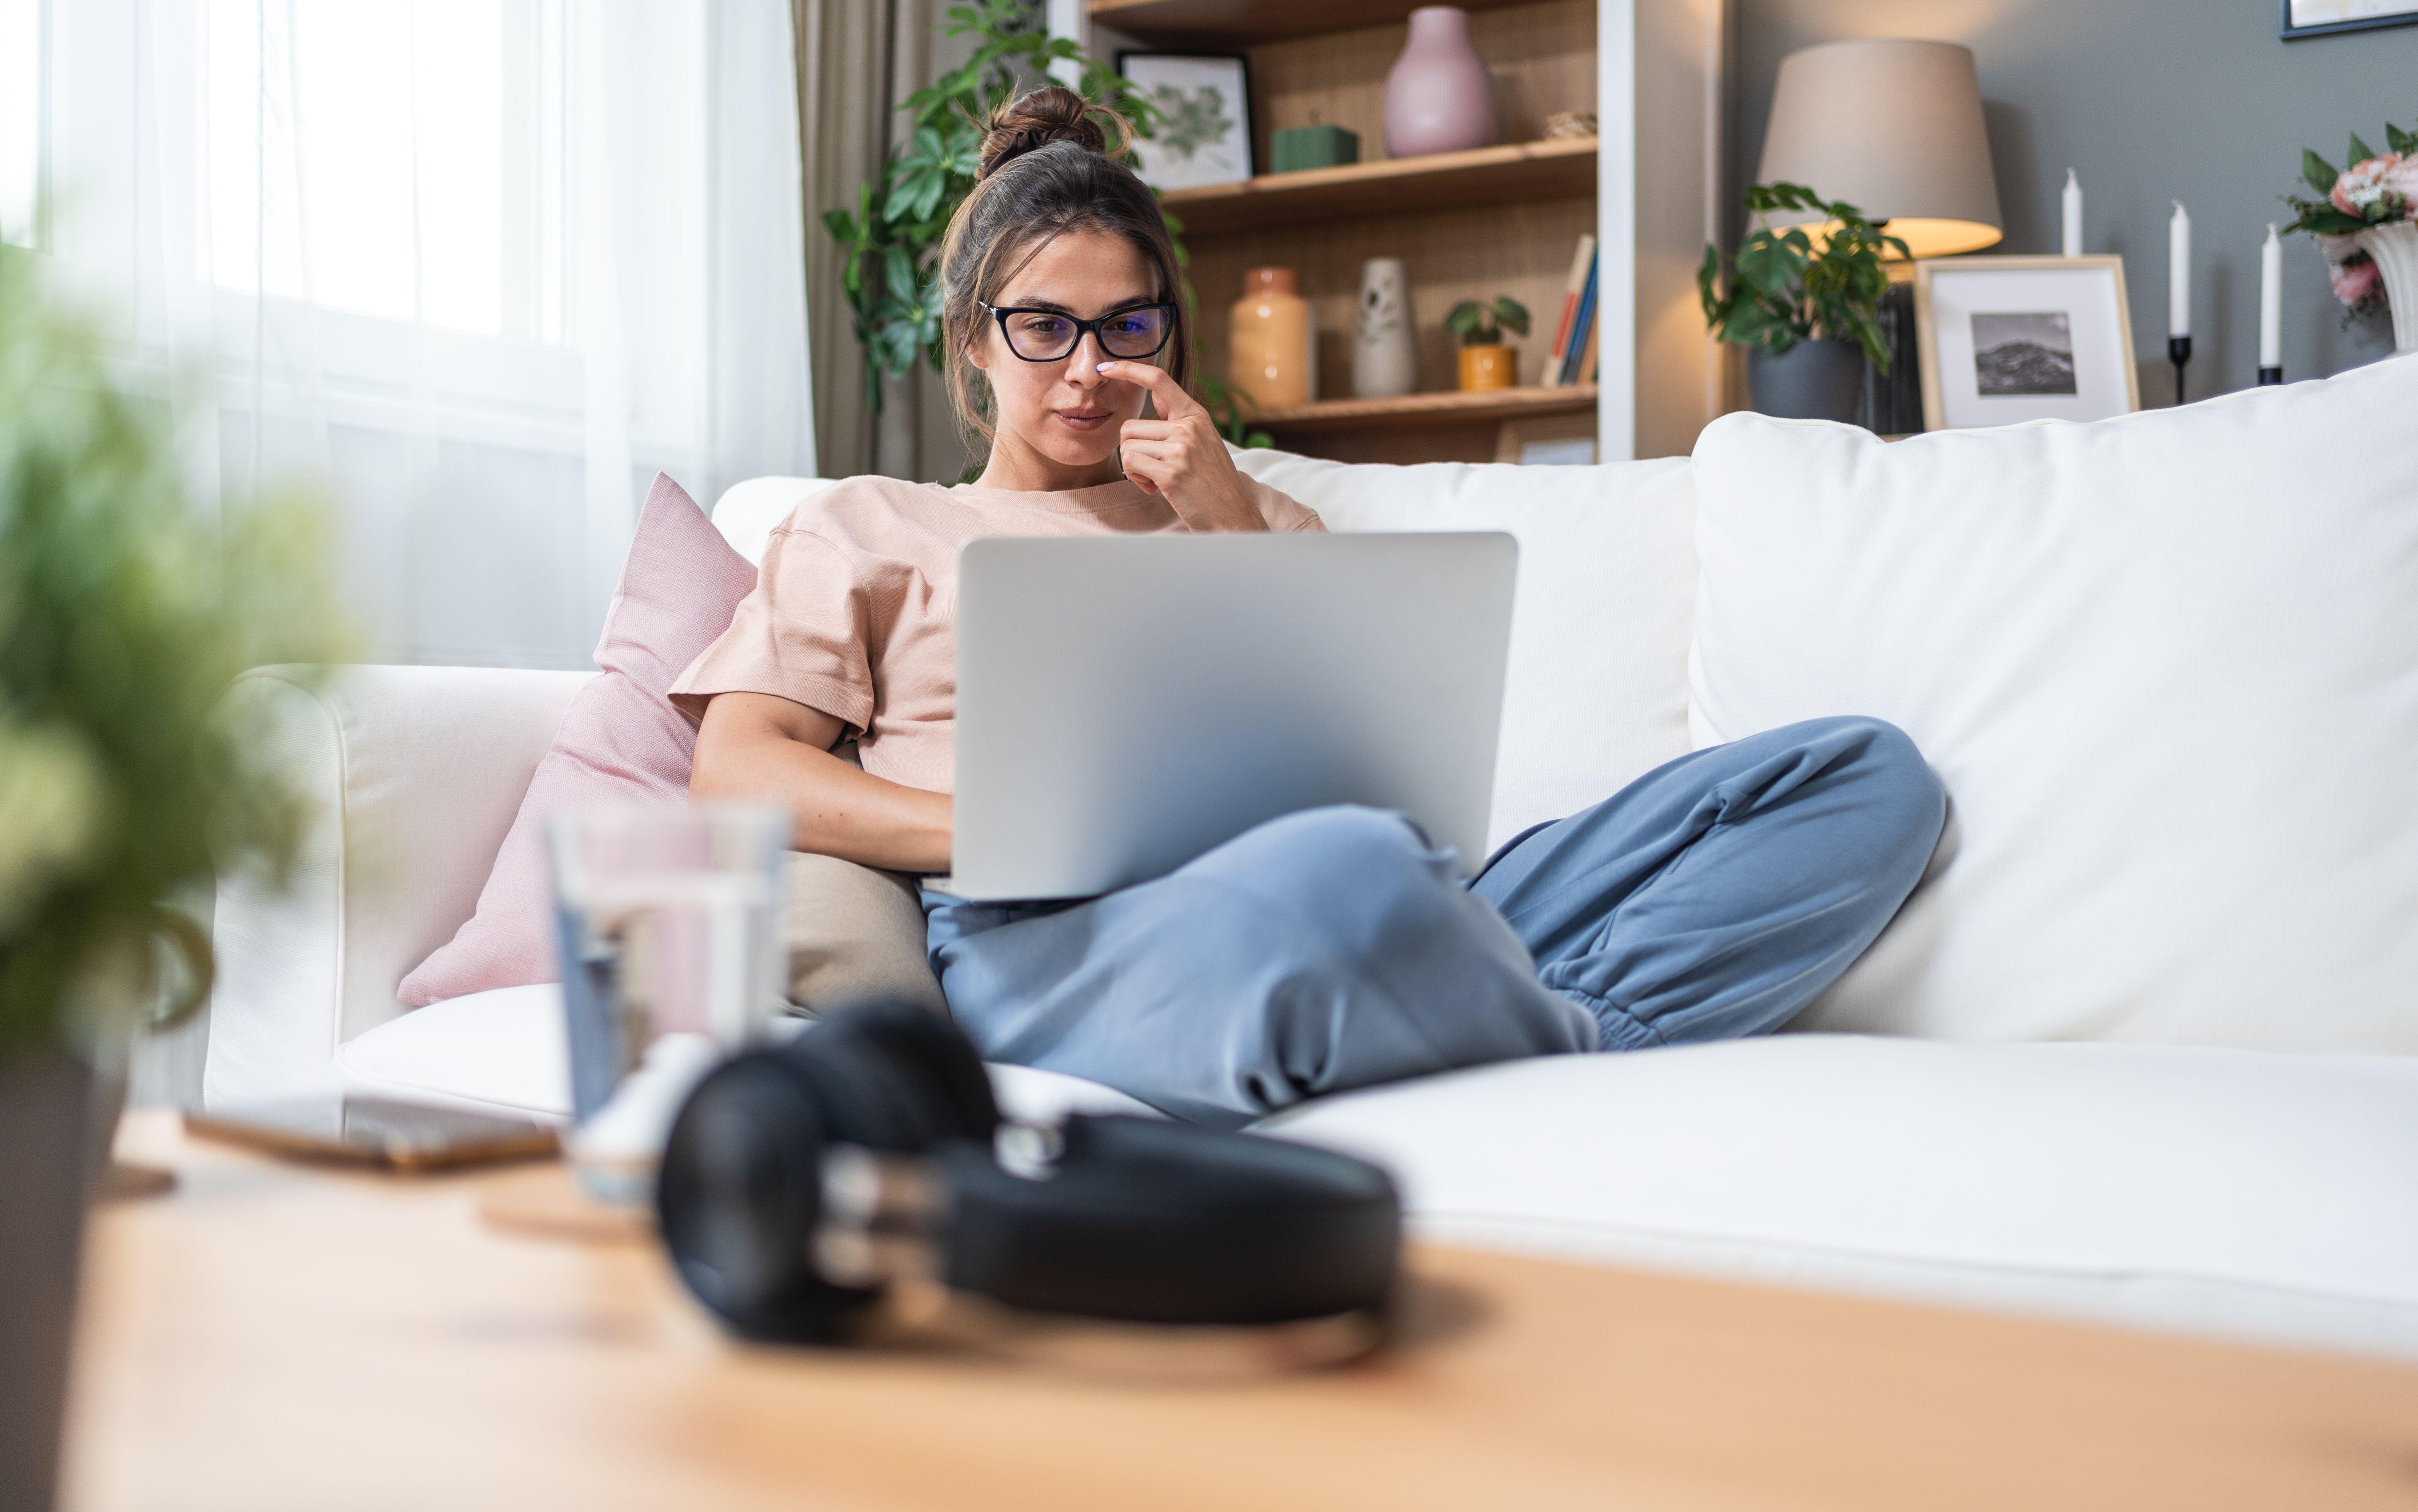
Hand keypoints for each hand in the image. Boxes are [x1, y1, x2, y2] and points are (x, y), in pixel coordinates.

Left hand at [1098, 360, 1267, 532]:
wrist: (1233, 516)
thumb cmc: (1213, 483)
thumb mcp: (1203, 442)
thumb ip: (1178, 420)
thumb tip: (1155, 394)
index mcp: (1196, 415)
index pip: (1158, 380)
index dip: (1128, 369)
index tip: (1105, 367)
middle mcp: (1189, 427)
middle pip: (1130, 427)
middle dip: (1132, 452)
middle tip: (1155, 470)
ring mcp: (1181, 448)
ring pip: (1127, 447)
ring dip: (1134, 468)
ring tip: (1159, 479)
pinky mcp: (1171, 472)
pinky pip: (1131, 465)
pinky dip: (1137, 480)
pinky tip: (1157, 488)